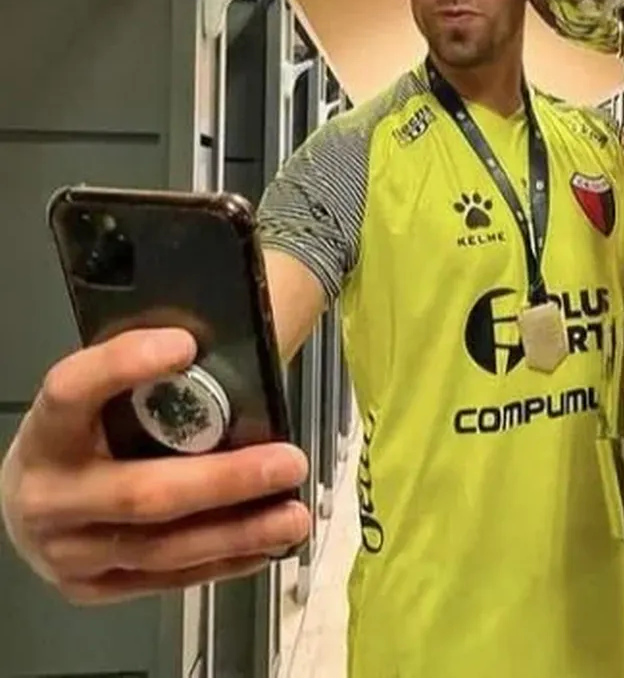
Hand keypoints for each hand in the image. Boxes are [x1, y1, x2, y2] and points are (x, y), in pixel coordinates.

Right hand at [0, 328, 309, 605]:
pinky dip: (221, 561)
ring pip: (161, 547)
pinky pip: (164, 579)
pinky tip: (267, 544)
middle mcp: (49, 494)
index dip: (123, 365)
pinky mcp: (89, 588)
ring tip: (294, 515)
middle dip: (225, 480)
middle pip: (140, 492)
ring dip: (237, 532)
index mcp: (48, 429)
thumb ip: (153, 373)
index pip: (72, 390)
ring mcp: (66, 551)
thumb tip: (231, 332)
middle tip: (289, 462)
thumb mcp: (103, 394)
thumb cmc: (86, 433)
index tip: (185, 344)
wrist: (33, 498)